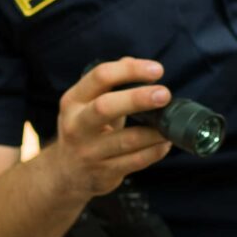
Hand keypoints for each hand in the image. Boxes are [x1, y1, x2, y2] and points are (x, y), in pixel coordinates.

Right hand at [44, 57, 174, 201]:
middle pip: (105, 107)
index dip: (130, 70)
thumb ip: (110, 83)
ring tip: (172, 123)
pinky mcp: (104, 173)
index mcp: (73, 101)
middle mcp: (77, 125)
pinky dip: (155, 151)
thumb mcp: (87, 104)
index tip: (157, 70)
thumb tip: (134, 62)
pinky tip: (165, 143)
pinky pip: (135, 161)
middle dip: (137, 98)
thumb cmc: (84, 130)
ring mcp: (89, 152)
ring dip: (154, 131)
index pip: (100, 77)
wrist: (65, 173)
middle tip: (165, 94)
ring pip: (126, 140)